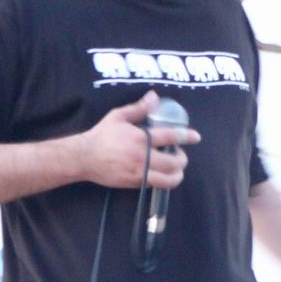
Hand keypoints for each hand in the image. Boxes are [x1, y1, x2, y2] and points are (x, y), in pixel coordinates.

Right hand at [79, 91, 200, 189]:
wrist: (85, 158)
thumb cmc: (102, 135)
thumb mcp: (118, 116)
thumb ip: (139, 108)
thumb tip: (154, 96)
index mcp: (141, 138)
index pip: (170, 137)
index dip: (186, 136)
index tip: (195, 137)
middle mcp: (143, 157)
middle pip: (175, 162)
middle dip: (182, 159)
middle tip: (179, 154)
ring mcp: (140, 173)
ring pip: (169, 179)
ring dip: (177, 174)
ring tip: (175, 168)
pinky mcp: (135, 184)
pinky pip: (157, 185)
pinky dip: (164, 180)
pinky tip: (162, 174)